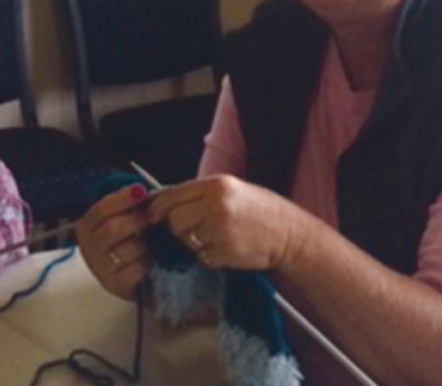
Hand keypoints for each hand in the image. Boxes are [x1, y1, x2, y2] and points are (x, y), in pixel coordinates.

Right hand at [76, 184, 152, 300]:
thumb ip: (128, 207)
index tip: (141, 190)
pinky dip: (146, 263)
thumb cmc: (129, 243)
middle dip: (137, 220)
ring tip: (154, 242)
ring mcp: (99, 268)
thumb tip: (143, 191)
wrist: (131, 279)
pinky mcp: (113, 285)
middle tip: (155, 216)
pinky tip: (151, 261)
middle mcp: (88, 248)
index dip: (122, 198)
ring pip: (126, 250)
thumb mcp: (122, 221)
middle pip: (112, 229)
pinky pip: (134, 270)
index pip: (102, 209)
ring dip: (145, 244)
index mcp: (87, 227)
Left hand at [147, 175, 307, 270]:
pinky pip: (201, 257)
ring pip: (184, 239)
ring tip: (212, 239)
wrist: (291, 234)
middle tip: (189, 231)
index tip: (150, 216)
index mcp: (216, 184)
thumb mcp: (230, 191)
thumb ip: (199, 195)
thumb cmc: (259, 212)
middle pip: (173, 219)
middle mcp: (216, 204)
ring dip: (192, 243)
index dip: (157, 207)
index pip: (171, 194)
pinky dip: (208, 257)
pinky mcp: (226, 251)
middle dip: (176, 228)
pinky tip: (224, 250)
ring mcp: (221, 228)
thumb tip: (162, 202)